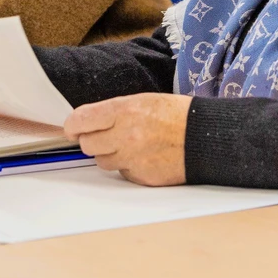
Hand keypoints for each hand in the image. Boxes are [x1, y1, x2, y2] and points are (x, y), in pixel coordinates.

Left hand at [64, 93, 191, 185]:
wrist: (204, 137)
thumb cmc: (176, 115)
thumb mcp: (143, 101)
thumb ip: (114, 112)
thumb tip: (89, 122)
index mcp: (124, 110)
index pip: (81, 120)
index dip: (72, 125)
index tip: (72, 128)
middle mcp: (125, 135)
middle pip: (87, 144)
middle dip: (92, 140)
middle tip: (105, 135)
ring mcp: (132, 158)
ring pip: (102, 161)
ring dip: (110, 154)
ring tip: (129, 145)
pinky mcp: (141, 176)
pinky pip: (122, 173)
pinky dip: (128, 166)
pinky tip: (143, 156)